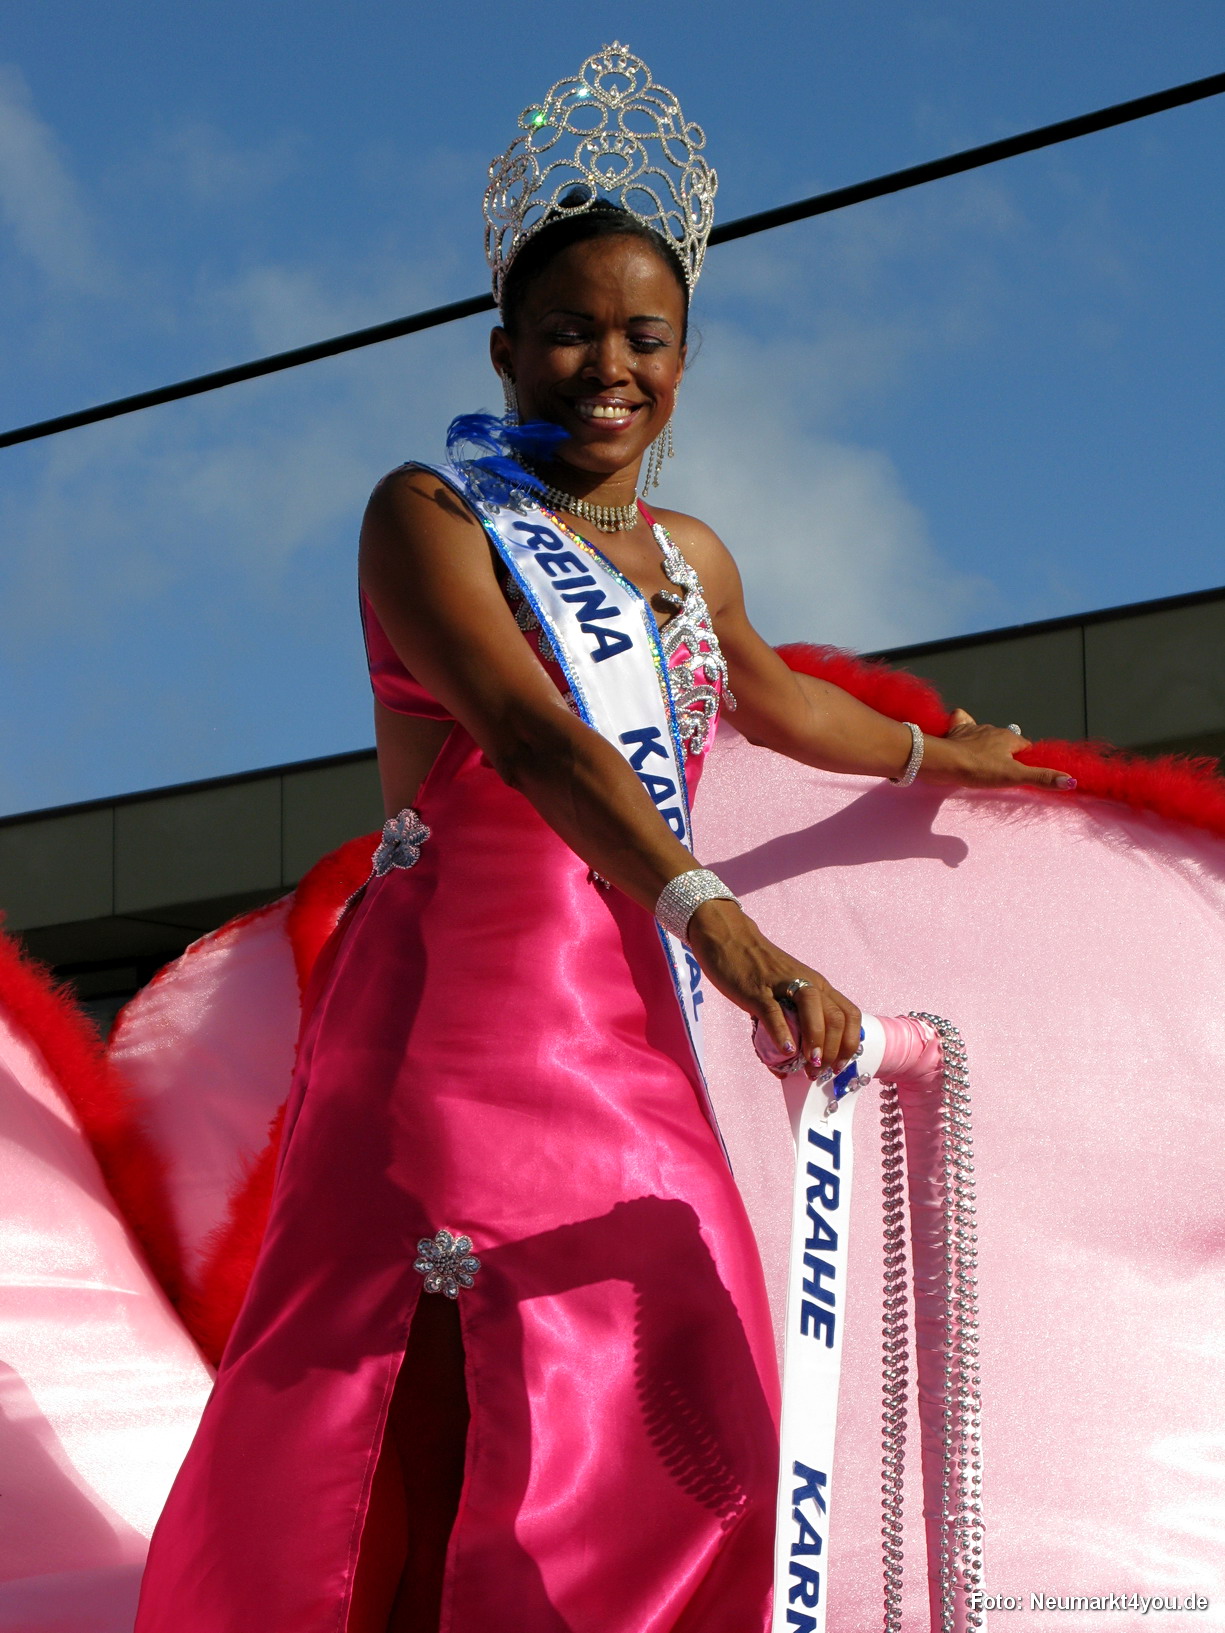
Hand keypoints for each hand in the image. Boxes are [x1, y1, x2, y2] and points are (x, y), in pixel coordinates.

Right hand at [685, 899, 861, 1071]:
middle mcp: (808, 983)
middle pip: (836, 1016)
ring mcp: (783, 985)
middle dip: (834, 1050)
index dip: (848, 1043)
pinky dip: (783, 1033)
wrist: (728, 937)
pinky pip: (774, 1012)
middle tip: (819, 1072)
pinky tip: (786, 1051)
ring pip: (814, 1010)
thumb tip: (787, 1065)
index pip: (849, 1014)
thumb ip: (788, 1024)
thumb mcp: (782, 994)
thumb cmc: (756, 969)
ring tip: (811, 1064)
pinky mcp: (757, 990)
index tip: (837, 1067)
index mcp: (818, 985)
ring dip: (817, 1041)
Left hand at [920, 709, 1075, 791]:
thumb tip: (1070, 781)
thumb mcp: (1014, 776)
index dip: (1024, 760)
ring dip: (986, 743)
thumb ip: (1041, 778)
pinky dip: (963, 725)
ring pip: (986, 733)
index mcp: (1009, 738)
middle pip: (1005, 741)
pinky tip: (961, 731)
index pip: (1025, 747)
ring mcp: (973, 729)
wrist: (945, 762)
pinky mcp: (956, 732)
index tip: (1018, 773)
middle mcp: (993, 729)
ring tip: (982, 760)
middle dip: (1005, 753)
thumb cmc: (980, 769)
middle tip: (999, 770)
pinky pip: (962, 722)